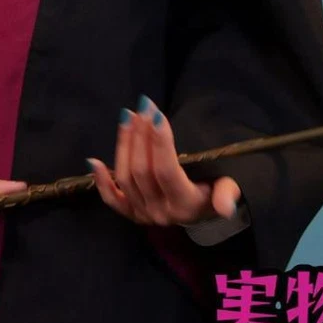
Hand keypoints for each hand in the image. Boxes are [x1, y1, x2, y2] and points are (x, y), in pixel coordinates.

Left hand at [87, 96, 241, 226]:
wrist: (202, 214)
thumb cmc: (215, 191)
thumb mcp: (227, 189)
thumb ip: (228, 193)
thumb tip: (226, 206)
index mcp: (186, 205)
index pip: (167, 171)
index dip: (159, 142)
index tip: (154, 113)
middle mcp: (162, 213)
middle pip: (143, 171)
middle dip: (140, 136)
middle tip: (141, 108)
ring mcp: (144, 215)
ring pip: (126, 178)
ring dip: (124, 145)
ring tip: (128, 117)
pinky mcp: (131, 214)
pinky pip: (111, 200)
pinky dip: (101, 182)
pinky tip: (94, 160)